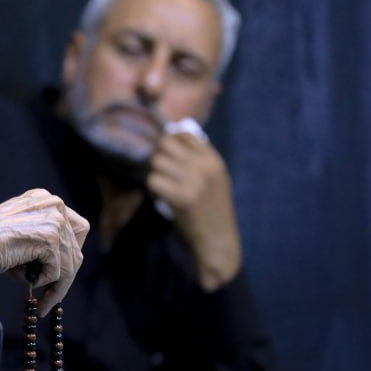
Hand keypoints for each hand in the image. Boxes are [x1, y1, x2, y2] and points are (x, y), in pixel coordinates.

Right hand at [0, 189, 88, 312]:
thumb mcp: (17, 232)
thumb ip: (39, 239)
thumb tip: (58, 264)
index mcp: (43, 199)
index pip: (75, 228)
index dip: (69, 253)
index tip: (59, 273)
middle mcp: (53, 204)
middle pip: (76, 248)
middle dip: (64, 275)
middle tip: (51, 296)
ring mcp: (53, 219)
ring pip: (70, 263)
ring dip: (53, 284)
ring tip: (35, 296)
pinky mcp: (49, 238)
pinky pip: (58, 271)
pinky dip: (42, 282)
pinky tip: (21, 278)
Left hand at [147, 131, 240, 290]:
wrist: (218, 239)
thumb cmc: (211, 208)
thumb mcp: (213, 177)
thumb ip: (197, 157)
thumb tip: (172, 132)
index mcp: (213, 159)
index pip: (182, 133)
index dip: (169, 143)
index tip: (167, 157)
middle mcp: (205, 166)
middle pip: (165, 144)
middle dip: (157, 156)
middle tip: (160, 172)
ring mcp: (194, 181)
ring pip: (156, 162)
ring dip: (154, 173)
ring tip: (162, 185)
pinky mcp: (182, 198)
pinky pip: (153, 181)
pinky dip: (152, 188)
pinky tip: (161, 196)